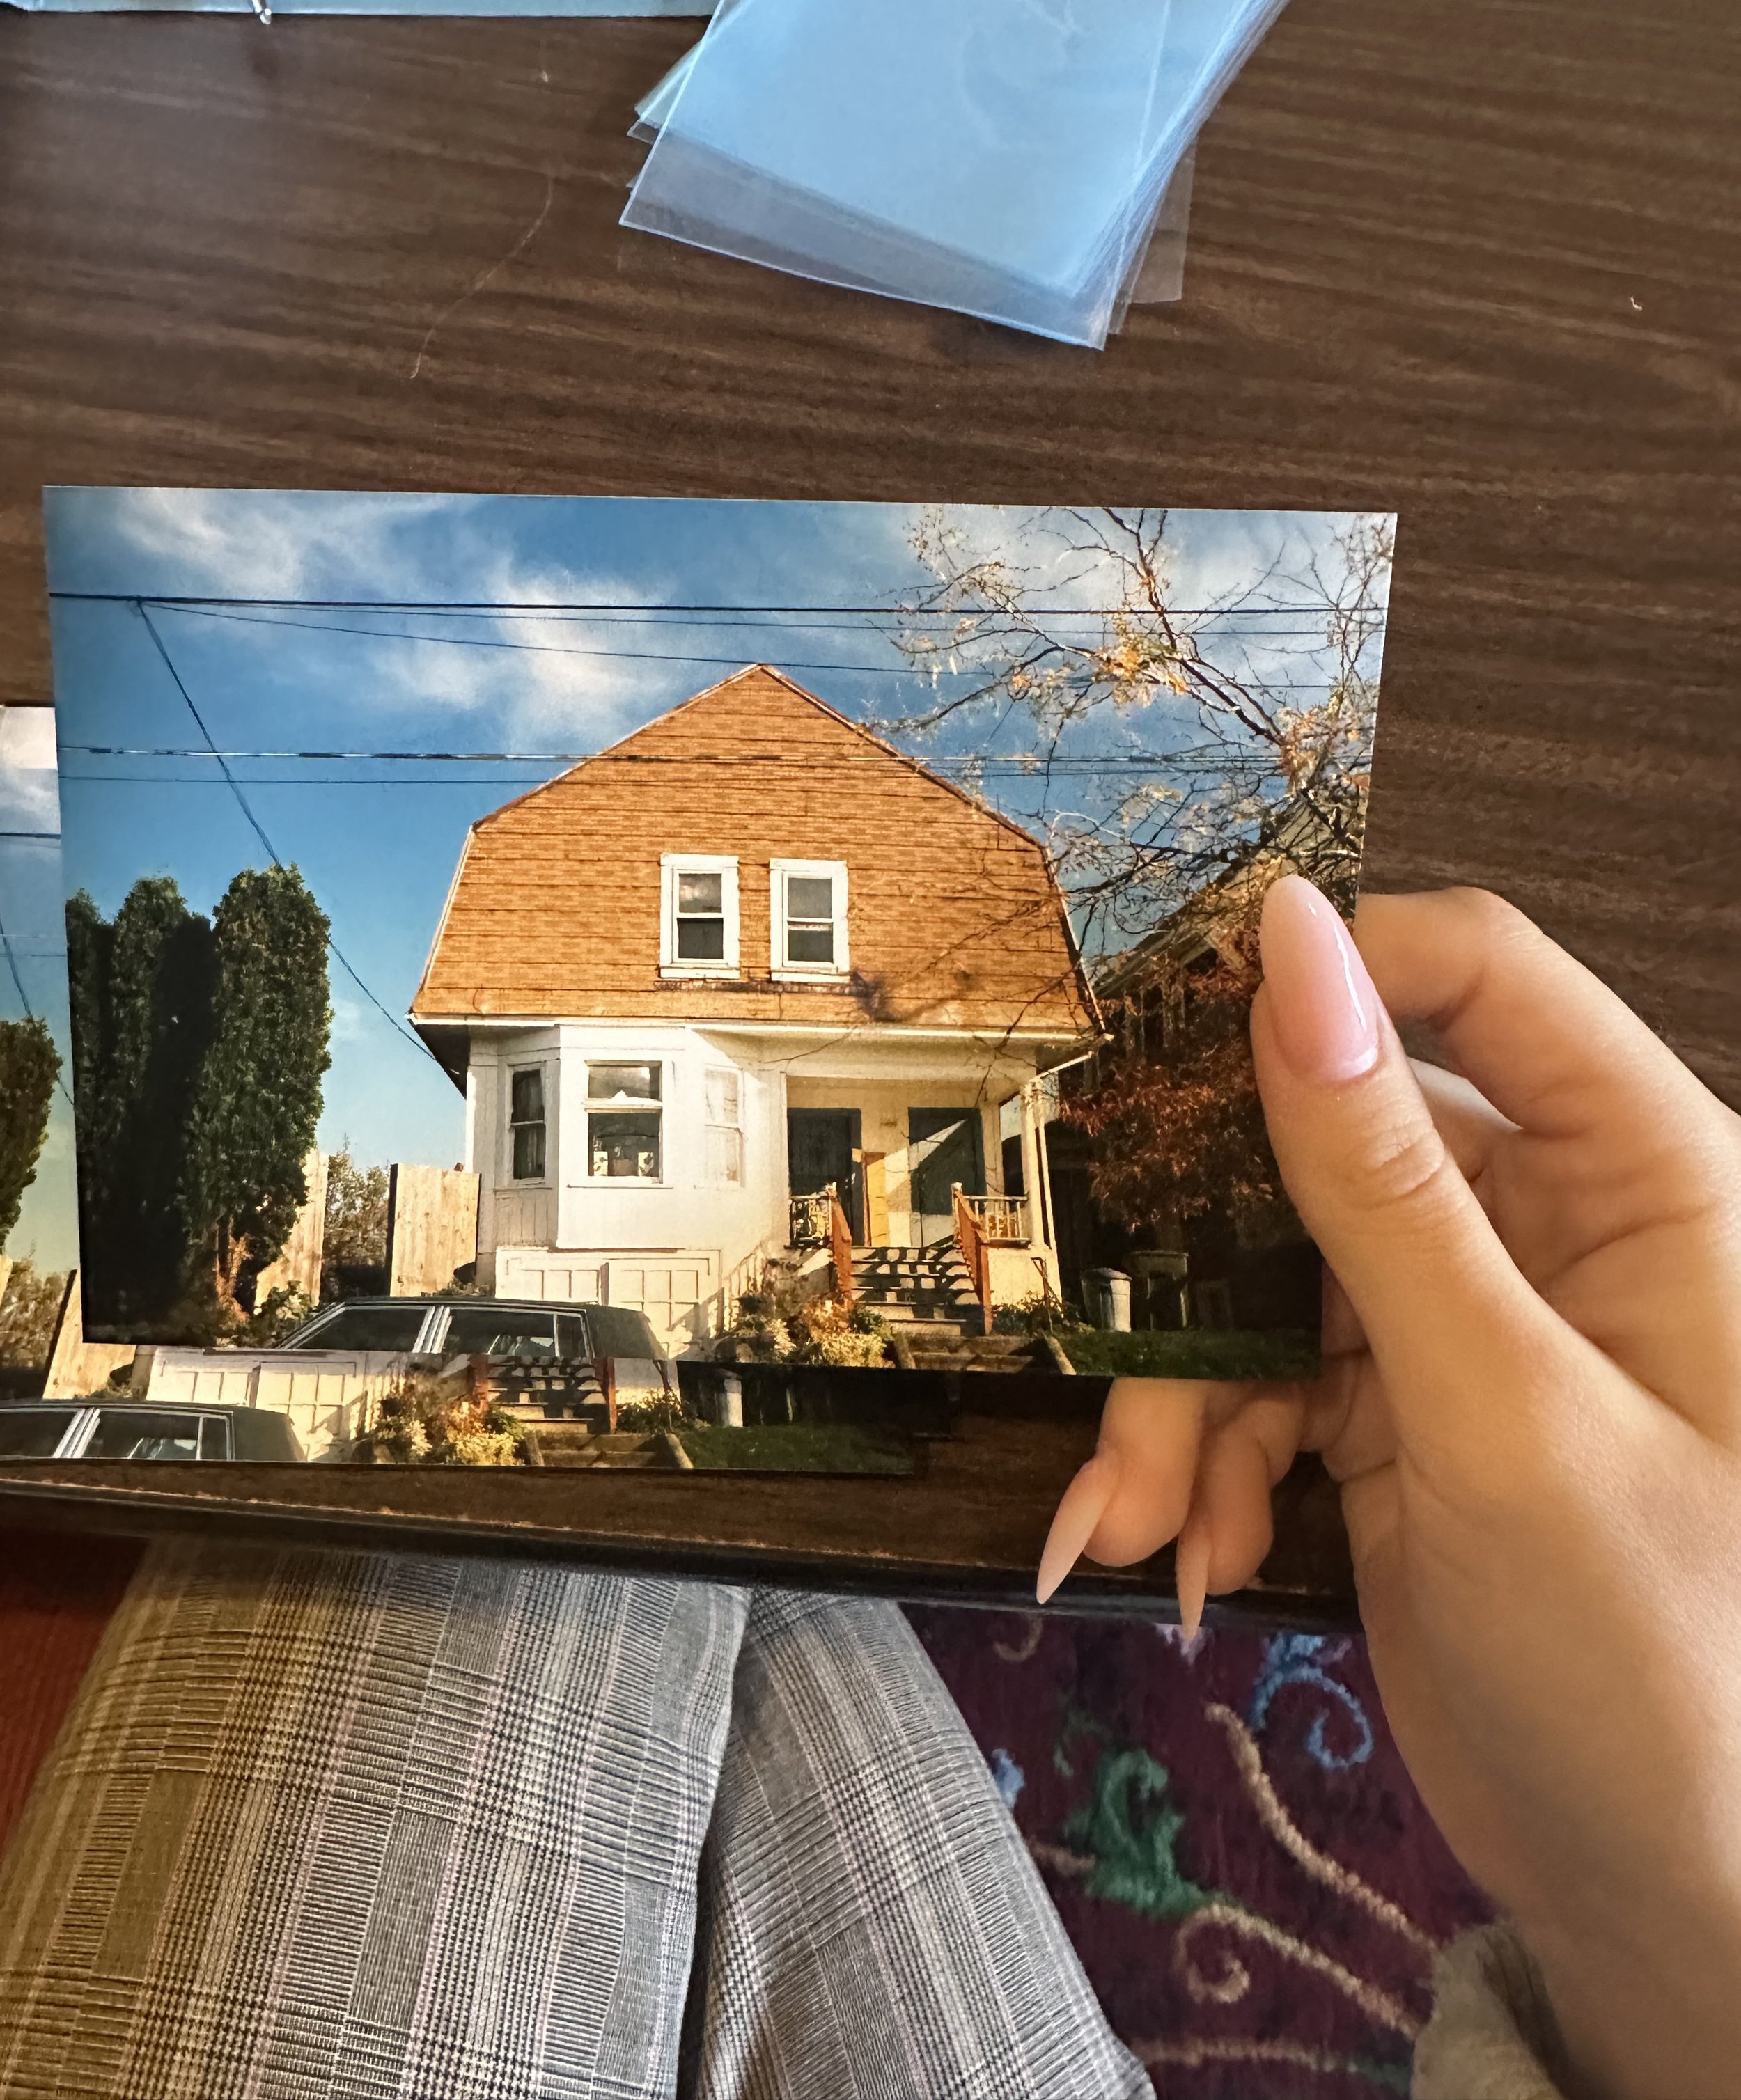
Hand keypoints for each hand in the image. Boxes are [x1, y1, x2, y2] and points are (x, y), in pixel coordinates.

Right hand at [1036, 879, 1740, 2099]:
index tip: (1159, 1039)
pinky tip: (1187, 1553)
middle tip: (1111, 1368)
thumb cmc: (1658, 1665)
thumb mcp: (1501, 1417)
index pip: (1478, 978)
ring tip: (1134, 1523)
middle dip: (1202, 1267)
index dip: (1324, 979)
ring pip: (1269, 1277)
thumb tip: (1288, 941)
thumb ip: (1380, 1181)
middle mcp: (1557, 1222)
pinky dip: (1206, 1459)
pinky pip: (1266, 1380)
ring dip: (1182, 1398)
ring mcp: (1470, 1322)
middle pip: (1329, 1142)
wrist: (1672, 1915)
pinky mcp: (1404, 1414)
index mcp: (1645, 1175)